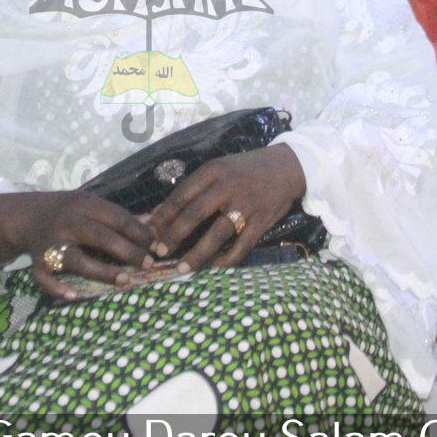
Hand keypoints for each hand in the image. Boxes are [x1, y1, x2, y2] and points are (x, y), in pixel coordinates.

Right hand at [0, 192, 156, 302]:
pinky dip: (58, 287)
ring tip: (124, 280)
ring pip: (76, 260)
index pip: (117, 218)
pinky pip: (45, 278)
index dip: (138, 232)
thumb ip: (120, 217)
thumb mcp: (92, 205)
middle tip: (147, 264)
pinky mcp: (37, 262)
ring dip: (101, 271)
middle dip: (127, 251)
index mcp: (85, 206)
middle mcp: (68, 223)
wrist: (28, 215)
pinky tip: (74, 295)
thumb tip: (155, 229)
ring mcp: (51, 243)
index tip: (155, 246)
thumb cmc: (70, 212)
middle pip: (100, 237)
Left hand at [144, 145, 307, 274]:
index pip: (182, 195)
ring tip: (182, 269)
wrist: (288, 166)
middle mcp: (228, 186)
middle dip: (174, 236)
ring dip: (198, 254)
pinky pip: (242, 245)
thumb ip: (192, 190)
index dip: (163, 217)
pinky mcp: (262, 221)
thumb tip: (158, 214)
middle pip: (195, 214)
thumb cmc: (245, 170)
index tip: (149, 233)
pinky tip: (214, 271)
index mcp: (213, 171)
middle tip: (159, 253)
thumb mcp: (218, 170)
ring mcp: (247, 204)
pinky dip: (228, 260)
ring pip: (217, 233)